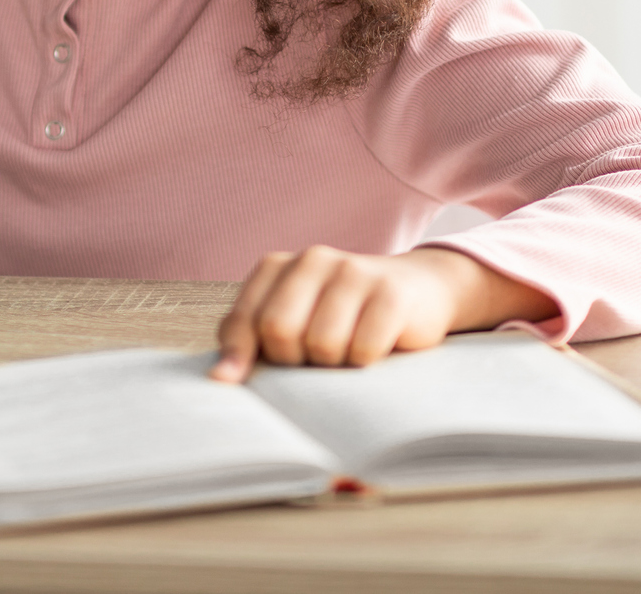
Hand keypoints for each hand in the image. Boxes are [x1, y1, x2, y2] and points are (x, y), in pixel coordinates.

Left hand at [210, 245, 559, 381]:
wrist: (420, 290)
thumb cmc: (342, 317)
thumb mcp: (293, 322)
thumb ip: (251, 343)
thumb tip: (220, 379)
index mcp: (278, 266)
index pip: (243, 321)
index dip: (244, 359)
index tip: (244, 382)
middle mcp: (313, 259)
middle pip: (279, 331)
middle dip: (295, 361)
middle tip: (315, 360)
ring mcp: (354, 271)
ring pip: (323, 344)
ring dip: (335, 365)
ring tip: (347, 351)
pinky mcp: (391, 293)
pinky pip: (363, 350)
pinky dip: (366, 363)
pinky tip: (376, 347)